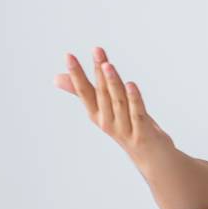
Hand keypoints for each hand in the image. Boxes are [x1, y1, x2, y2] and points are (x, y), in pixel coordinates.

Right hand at [54, 46, 173, 166]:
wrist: (151, 157)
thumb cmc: (127, 128)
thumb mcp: (105, 110)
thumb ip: (84, 92)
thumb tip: (56, 78)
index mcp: (97, 115)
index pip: (84, 91)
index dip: (76, 74)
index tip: (69, 55)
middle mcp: (107, 122)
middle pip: (102, 93)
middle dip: (98, 71)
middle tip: (96, 50)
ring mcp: (124, 128)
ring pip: (117, 101)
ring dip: (113, 82)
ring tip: (108, 65)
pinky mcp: (142, 133)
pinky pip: (137, 113)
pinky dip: (134, 99)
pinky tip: (131, 84)